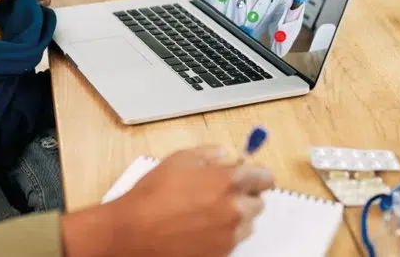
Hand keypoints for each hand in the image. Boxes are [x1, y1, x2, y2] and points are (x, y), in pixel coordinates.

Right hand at [61, 146, 274, 256]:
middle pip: (258, 202)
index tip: (252, 177)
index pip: (265, 177)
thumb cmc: (153, 194)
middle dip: (245, 196)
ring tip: (208, 213)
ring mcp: (230, 235)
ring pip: (247, 224)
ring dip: (235, 217)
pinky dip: (223, 233)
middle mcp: (236, 209)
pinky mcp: (222, 253)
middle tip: (222, 194)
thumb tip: (226, 155)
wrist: (135, 232)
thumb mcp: (178, 159)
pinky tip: (199, 228)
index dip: (258, 175)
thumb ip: (210, 153)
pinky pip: (232, 240)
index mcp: (229, 181)